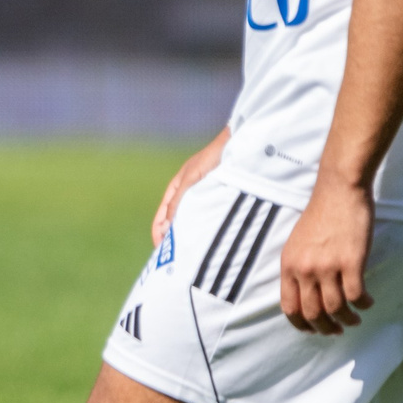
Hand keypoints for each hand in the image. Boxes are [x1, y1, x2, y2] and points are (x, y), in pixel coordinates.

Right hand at [152, 129, 228, 248]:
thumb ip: (178, 202)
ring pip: (194, 222)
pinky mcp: (223, 200)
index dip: (159, 234)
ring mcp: (207, 198)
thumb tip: (166, 229)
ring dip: (193, 236)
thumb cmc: (213, 157)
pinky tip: (214, 240)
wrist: (243, 143)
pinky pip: (211, 219)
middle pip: (177, 223)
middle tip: (179, 260)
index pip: (162, 217)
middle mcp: (190, 195)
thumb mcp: (191, 179)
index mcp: (177, 189)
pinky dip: (208, 230)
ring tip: (196, 253)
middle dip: (175, 240)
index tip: (161, 252)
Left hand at [279, 177, 374, 333]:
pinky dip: (363, 304)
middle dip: (326, 328)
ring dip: (348, 320)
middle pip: (313, 313)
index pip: (290, 307)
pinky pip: (356, 296)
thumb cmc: (321, 215)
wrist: (338, 190)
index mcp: (289, 266)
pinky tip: (368, 302)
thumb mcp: (297, 243)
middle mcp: (304, 269)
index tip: (314, 330)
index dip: (302, 324)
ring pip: (336, 308)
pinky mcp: (351, 262)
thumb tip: (306, 294)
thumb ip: (298, 267)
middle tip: (337, 330)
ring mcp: (327, 266)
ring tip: (355, 319)